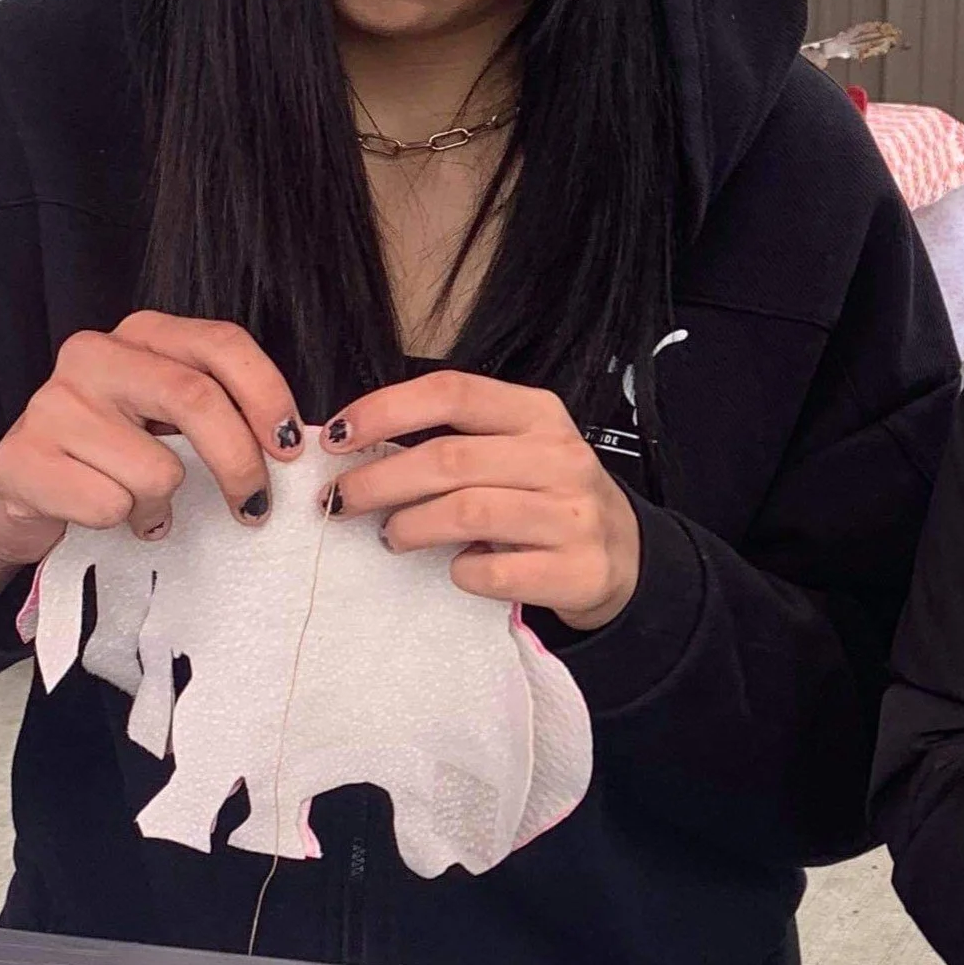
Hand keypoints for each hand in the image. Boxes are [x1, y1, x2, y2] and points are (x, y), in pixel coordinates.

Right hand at [0, 313, 301, 629]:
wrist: (19, 490)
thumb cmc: (111, 452)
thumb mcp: (165, 415)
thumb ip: (218, 409)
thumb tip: (287, 445)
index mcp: (140, 333)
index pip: (221, 343)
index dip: (267, 394)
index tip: (289, 447)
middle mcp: (94, 355)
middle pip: (195, 399)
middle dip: (239, 462)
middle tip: (254, 505)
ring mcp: (52, 404)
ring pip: (156, 469)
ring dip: (163, 505)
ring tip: (144, 504)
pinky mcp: (22, 460)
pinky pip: (110, 506)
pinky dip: (123, 523)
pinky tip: (107, 514)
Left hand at [321, 371, 639, 630]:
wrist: (624, 556)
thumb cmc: (548, 497)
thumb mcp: (518, 449)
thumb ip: (457, 440)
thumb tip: (361, 449)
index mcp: (539, 414)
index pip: (453, 392)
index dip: (387, 410)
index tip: (339, 436)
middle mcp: (560, 457)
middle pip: (449, 458)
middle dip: (379, 480)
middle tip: (341, 500)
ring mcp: (571, 514)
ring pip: (465, 512)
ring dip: (410, 527)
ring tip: (391, 536)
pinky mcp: (574, 570)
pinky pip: (491, 572)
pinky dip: (459, 571)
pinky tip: (455, 567)